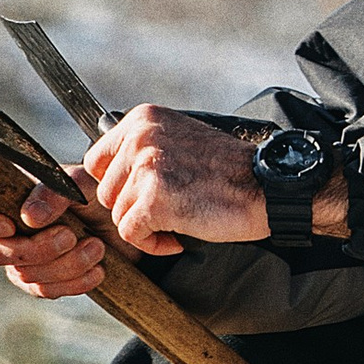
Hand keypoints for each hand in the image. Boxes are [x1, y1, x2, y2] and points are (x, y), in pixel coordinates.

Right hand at [0, 177, 109, 301]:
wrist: (119, 219)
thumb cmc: (90, 190)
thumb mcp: (78, 181)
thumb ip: (54, 191)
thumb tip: (28, 217)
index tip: (8, 224)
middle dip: (35, 249)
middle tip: (71, 235)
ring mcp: (15, 258)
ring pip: (23, 274)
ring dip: (64, 265)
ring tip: (97, 247)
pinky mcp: (37, 280)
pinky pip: (43, 291)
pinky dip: (73, 283)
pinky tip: (97, 270)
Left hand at [80, 105, 268, 255]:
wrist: (265, 187)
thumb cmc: (229, 170)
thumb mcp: (181, 138)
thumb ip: (147, 147)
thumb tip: (111, 173)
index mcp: (144, 118)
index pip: (97, 159)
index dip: (118, 184)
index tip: (143, 194)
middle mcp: (141, 137)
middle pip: (106, 190)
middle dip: (133, 208)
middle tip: (168, 211)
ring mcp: (146, 168)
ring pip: (118, 214)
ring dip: (145, 227)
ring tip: (177, 222)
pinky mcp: (153, 200)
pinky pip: (131, 234)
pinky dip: (152, 245)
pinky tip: (177, 238)